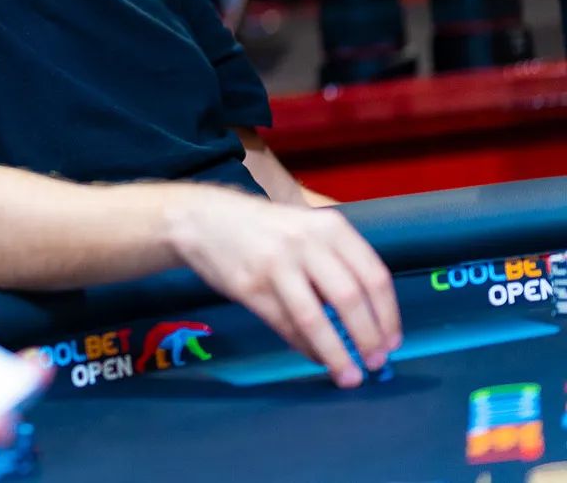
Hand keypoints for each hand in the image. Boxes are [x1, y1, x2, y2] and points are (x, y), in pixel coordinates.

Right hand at [167, 187, 400, 386]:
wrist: (202, 219)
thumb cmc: (264, 228)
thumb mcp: (307, 227)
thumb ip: (336, 261)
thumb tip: (369, 317)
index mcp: (329, 226)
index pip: (373, 276)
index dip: (388, 315)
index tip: (392, 342)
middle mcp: (305, 243)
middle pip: (349, 299)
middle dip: (368, 338)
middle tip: (375, 363)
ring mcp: (276, 265)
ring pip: (316, 319)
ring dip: (336, 354)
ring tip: (349, 376)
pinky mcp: (250, 287)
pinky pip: (286, 326)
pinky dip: (305, 348)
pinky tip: (315, 357)